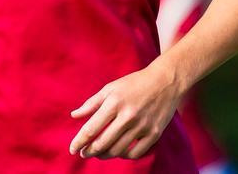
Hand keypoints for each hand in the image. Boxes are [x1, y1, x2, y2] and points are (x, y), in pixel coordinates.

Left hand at [68, 62, 184, 159]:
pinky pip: (136, 153)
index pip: (91, 129)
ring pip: (118, 150)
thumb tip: (74, 115)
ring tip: (98, 153)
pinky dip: (124, 156)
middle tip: (83, 153)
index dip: (79, 141)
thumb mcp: (110, 88)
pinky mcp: (154, 133)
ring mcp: (142, 126)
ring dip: (104, 155)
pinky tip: (118, 151)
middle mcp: (127, 116)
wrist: (165, 82)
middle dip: (89, 151)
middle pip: (103, 143)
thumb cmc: (134, 83)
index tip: (72, 149)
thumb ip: (91, 103)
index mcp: (113, 103)